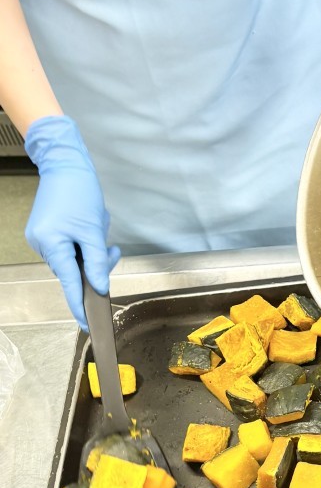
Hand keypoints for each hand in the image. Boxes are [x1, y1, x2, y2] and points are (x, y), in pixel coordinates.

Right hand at [24, 116, 120, 330]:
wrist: (65, 164)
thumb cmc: (79, 192)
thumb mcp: (93, 231)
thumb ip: (97, 262)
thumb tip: (100, 287)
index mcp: (52, 245)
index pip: (70, 284)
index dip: (80, 305)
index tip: (87, 324)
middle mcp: (42, 245)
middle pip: (74, 272)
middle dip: (95, 265)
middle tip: (111, 252)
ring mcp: (43, 238)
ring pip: (75, 260)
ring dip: (93, 252)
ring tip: (101, 232)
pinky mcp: (47, 232)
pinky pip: (70, 248)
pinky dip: (85, 244)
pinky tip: (91, 228)